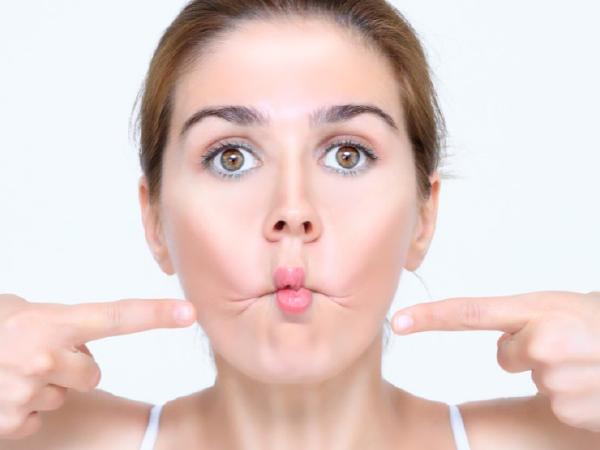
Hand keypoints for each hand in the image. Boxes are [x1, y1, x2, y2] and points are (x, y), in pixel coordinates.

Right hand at [0, 293, 195, 439]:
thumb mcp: (19, 312)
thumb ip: (57, 323)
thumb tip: (82, 338)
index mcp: (50, 324)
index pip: (116, 317)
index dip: (156, 314)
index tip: (190, 312)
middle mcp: (44, 359)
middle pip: (93, 371)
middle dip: (74, 366)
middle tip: (37, 354)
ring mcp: (27, 394)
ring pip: (63, 395)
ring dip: (45, 386)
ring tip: (11, 370)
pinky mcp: (11, 423)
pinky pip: (37, 417)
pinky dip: (22, 408)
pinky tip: (1, 392)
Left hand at [391, 290, 599, 432]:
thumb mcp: (568, 309)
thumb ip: (530, 321)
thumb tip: (506, 348)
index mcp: (540, 309)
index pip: (471, 312)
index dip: (431, 318)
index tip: (398, 321)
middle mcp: (543, 341)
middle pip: (505, 356)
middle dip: (529, 352)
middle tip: (571, 345)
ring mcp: (556, 377)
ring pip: (534, 379)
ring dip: (556, 374)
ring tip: (591, 362)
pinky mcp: (568, 408)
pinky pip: (555, 402)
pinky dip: (574, 396)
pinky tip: (596, 382)